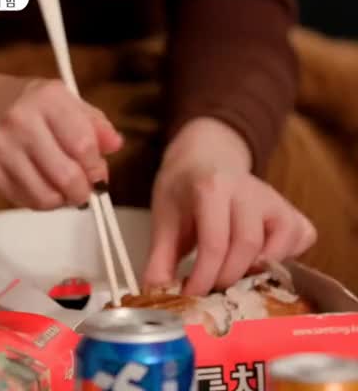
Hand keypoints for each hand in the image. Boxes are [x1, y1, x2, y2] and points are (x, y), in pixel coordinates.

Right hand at [0, 73, 122, 208]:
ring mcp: (1, 147)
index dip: (96, 167)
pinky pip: (26, 202)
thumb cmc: (36, 108)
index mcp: (48, 98)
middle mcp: (20, 120)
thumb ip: (96, 125)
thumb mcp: (70, 104)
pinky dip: (42, 202)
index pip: (83, 144)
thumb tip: (115, 145)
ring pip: (45, 196)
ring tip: (66, 191)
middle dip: (83, 191)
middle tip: (86, 191)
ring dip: (63, 200)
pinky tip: (44, 187)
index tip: (99, 174)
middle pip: (65, 175)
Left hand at [142, 117, 315, 294]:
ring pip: (279, 245)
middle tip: (208, 291)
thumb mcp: (163, 219)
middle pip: (248, 246)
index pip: (214, 242)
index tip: (191, 295)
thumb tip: (156, 296)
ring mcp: (275, 199)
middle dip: (226, 277)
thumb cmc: (183, 191)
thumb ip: (160, 259)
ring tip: (231, 277)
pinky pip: (301, 239)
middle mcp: (249, 190)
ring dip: (256, 270)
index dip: (203, 277)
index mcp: (212, 187)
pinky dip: (284, 258)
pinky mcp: (291, 209)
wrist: (204, 159)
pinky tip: (258, 262)